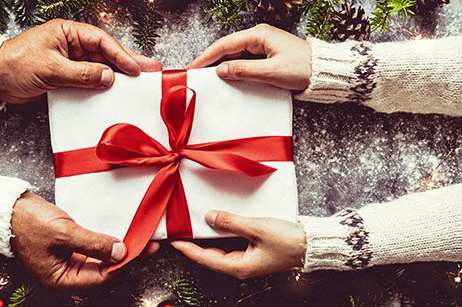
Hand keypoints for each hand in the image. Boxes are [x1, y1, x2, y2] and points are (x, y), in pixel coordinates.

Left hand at [0, 19, 161, 103]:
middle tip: (152, 70)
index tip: (136, 68)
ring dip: (119, 76)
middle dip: (128, 62)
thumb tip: (108, 77)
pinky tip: (117, 92)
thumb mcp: (51, 69)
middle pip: (106, 53)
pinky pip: (91, 79)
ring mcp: (70, 60)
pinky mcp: (67, 76)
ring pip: (101, 67)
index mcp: (67, 32)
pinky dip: (103, 86)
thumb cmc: (16, 65)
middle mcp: (71, 44)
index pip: (101, 41)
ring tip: (141, 83)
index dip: (121, 55)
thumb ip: (82, 74)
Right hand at [11, 192, 133, 288]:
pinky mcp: (69, 247)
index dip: (123, 265)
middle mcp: (65, 274)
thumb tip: (121, 253)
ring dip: (118, 250)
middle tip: (146, 245)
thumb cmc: (28, 222)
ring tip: (138, 239)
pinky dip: (106, 243)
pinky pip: (93, 249)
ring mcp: (67, 260)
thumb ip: (93, 244)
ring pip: (100, 260)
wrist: (7, 207)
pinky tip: (120, 235)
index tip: (141, 250)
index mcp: (60, 279)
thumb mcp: (63, 232)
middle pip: (103, 271)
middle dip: (125, 259)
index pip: (101, 277)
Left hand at [171, 210, 305, 279]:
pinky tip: (217, 228)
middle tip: (181, 233)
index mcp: (240, 267)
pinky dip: (221, 238)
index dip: (189, 250)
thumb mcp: (256, 228)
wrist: (310, 244)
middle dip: (195, 246)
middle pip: (211, 257)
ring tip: (194, 230)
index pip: (206, 259)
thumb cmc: (287, 240)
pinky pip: (230, 247)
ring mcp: (247, 262)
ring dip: (208, 241)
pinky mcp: (253, 254)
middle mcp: (241, 267)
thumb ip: (231, 222)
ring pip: (220, 252)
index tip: (174, 242)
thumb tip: (210, 217)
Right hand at [187, 24, 310, 90]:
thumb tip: (221, 71)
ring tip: (205, 77)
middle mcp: (258, 36)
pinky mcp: (266, 54)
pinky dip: (232, 68)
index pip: (224, 45)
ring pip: (234, 54)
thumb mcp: (270, 73)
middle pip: (226, 48)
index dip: (205, 57)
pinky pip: (243, 60)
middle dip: (209, 61)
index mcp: (258, 35)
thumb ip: (244, 71)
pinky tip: (225, 78)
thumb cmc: (303, 69)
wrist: (325, 71)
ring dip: (220, 65)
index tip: (191, 67)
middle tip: (193, 74)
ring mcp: (262, 45)